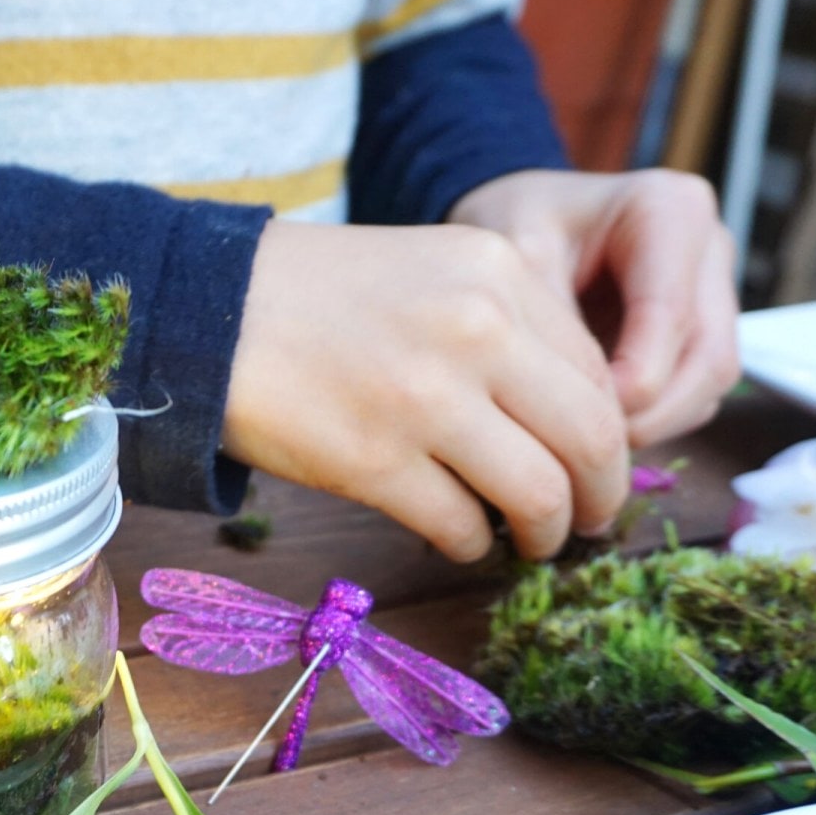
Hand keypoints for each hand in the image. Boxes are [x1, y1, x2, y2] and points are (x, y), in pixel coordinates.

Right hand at [224, 220, 625, 561]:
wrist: (208, 312)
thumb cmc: (316, 297)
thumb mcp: (433, 271)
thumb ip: (508, 325)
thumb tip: (570, 423)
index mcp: (500, 270)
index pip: (597, 372)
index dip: (607, 435)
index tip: (594, 467)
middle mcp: (478, 329)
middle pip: (590, 439)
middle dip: (601, 496)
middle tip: (589, 522)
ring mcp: (426, 399)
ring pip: (538, 494)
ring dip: (544, 533)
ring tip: (529, 542)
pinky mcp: (375, 461)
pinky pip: (461, 525)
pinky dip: (470, 544)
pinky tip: (457, 536)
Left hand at [446, 168, 740, 446]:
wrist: (519, 216)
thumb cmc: (513, 222)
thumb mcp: (514, 252)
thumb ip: (550, 321)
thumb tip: (576, 407)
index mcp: (672, 211)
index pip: (671, 314)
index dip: (633, 380)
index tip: (577, 418)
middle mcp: (708, 251)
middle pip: (709, 358)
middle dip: (651, 414)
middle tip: (586, 452)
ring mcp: (712, 293)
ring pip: (709, 383)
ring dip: (654, 424)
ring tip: (585, 449)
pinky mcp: (701, 331)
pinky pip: (694, 392)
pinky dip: (652, 420)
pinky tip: (597, 434)